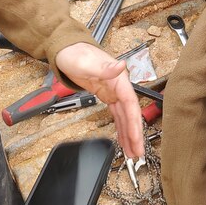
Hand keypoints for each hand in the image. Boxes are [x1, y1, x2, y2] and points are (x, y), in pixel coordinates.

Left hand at [56, 42, 143, 157]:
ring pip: (125, 117)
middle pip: (130, 113)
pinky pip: (117, 115)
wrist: (67, 51)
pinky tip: (123, 140)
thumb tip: (121, 65)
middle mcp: (119, 86)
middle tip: (138, 153)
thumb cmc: (77, 54)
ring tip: (133, 152)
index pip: (130, 103)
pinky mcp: (107, 96)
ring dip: (129, 135)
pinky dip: (120, 128)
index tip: (136, 138)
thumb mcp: (87, 62)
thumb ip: (105, 67)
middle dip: (135, 134)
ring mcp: (113, 92)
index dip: (134, 122)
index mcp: (118, 79)